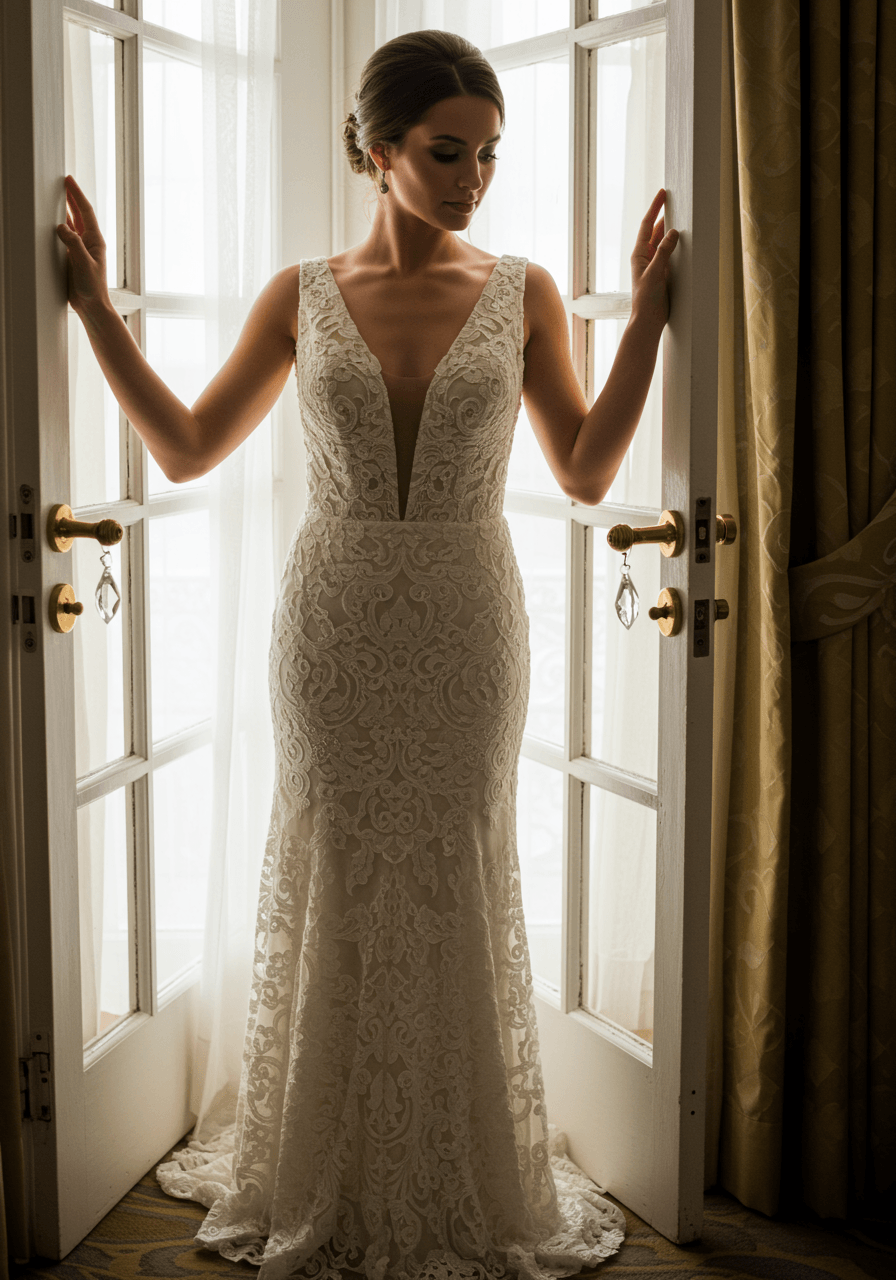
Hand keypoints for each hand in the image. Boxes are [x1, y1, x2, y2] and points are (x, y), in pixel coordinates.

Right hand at [55, 175, 109, 316]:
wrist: (92, 306)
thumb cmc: (93, 288)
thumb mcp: (83, 263)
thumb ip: (73, 243)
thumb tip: (61, 226)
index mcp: (95, 240)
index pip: (85, 212)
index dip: (77, 195)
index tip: (69, 181)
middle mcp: (88, 242)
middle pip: (79, 215)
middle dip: (71, 198)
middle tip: (63, 183)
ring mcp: (80, 250)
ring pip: (71, 225)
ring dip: (65, 211)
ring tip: (56, 197)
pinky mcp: (73, 258)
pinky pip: (64, 238)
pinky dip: (59, 228)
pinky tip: (52, 222)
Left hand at [629, 188, 678, 336]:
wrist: (648, 319)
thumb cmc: (646, 298)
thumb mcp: (655, 273)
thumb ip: (664, 252)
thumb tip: (673, 231)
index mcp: (639, 254)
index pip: (647, 225)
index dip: (655, 208)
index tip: (662, 193)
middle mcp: (646, 256)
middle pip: (655, 230)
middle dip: (664, 215)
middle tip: (675, 200)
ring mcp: (655, 264)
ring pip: (664, 241)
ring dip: (671, 229)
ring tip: (681, 214)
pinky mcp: (663, 272)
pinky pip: (671, 253)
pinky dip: (677, 244)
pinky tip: (684, 238)